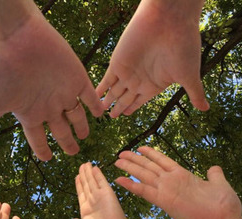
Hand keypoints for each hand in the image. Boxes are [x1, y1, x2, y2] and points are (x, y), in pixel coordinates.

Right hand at [0, 2, 102, 159]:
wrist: (12, 36)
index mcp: (29, 112)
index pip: (38, 137)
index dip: (43, 149)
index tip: (48, 158)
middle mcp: (47, 104)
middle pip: (61, 129)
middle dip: (67, 142)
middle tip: (74, 152)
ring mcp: (62, 91)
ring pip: (76, 114)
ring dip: (82, 126)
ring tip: (86, 136)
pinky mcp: (76, 77)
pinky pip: (90, 95)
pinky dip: (96, 104)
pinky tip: (101, 113)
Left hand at [70, 163, 132, 218]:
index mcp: (87, 214)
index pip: (82, 195)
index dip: (79, 185)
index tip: (77, 177)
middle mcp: (94, 204)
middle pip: (87, 186)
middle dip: (84, 175)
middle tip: (81, 165)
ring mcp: (101, 199)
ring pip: (92, 181)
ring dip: (88, 172)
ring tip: (85, 163)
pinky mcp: (108, 195)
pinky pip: (101, 182)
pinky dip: (97, 174)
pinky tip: (93, 167)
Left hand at [96, 0, 208, 117]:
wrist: (169, 19)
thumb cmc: (182, 46)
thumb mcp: (189, 76)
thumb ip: (194, 93)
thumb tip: (206, 108)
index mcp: (154, 84)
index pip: (139, 101)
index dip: (132, 108)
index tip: (125, 115)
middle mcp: (139, 79)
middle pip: (125, 98)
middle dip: (117, 108)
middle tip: (110, 117)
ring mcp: (127, 72)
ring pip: (113, 91)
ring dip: (106, 101)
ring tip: (99, 111)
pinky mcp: (116, 63)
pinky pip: (105, 80)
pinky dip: (99, 89)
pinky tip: (93, 97)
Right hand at [115, 146, 241, 218]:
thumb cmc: (224, 207)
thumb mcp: (219, 185)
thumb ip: (214, 175)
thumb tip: (214, 168)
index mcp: (182, 175)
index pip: (162, 161)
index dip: (151, 153)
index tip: (140, 147)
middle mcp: (171, 182)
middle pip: (149, 167)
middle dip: (134, 159)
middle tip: (121, 154)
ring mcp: (166, 190)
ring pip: (144, 175)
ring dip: (130, 167)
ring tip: (118, 161)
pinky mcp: (164, 201)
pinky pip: (144, 191)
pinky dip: (131, 185)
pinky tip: (120, 180)